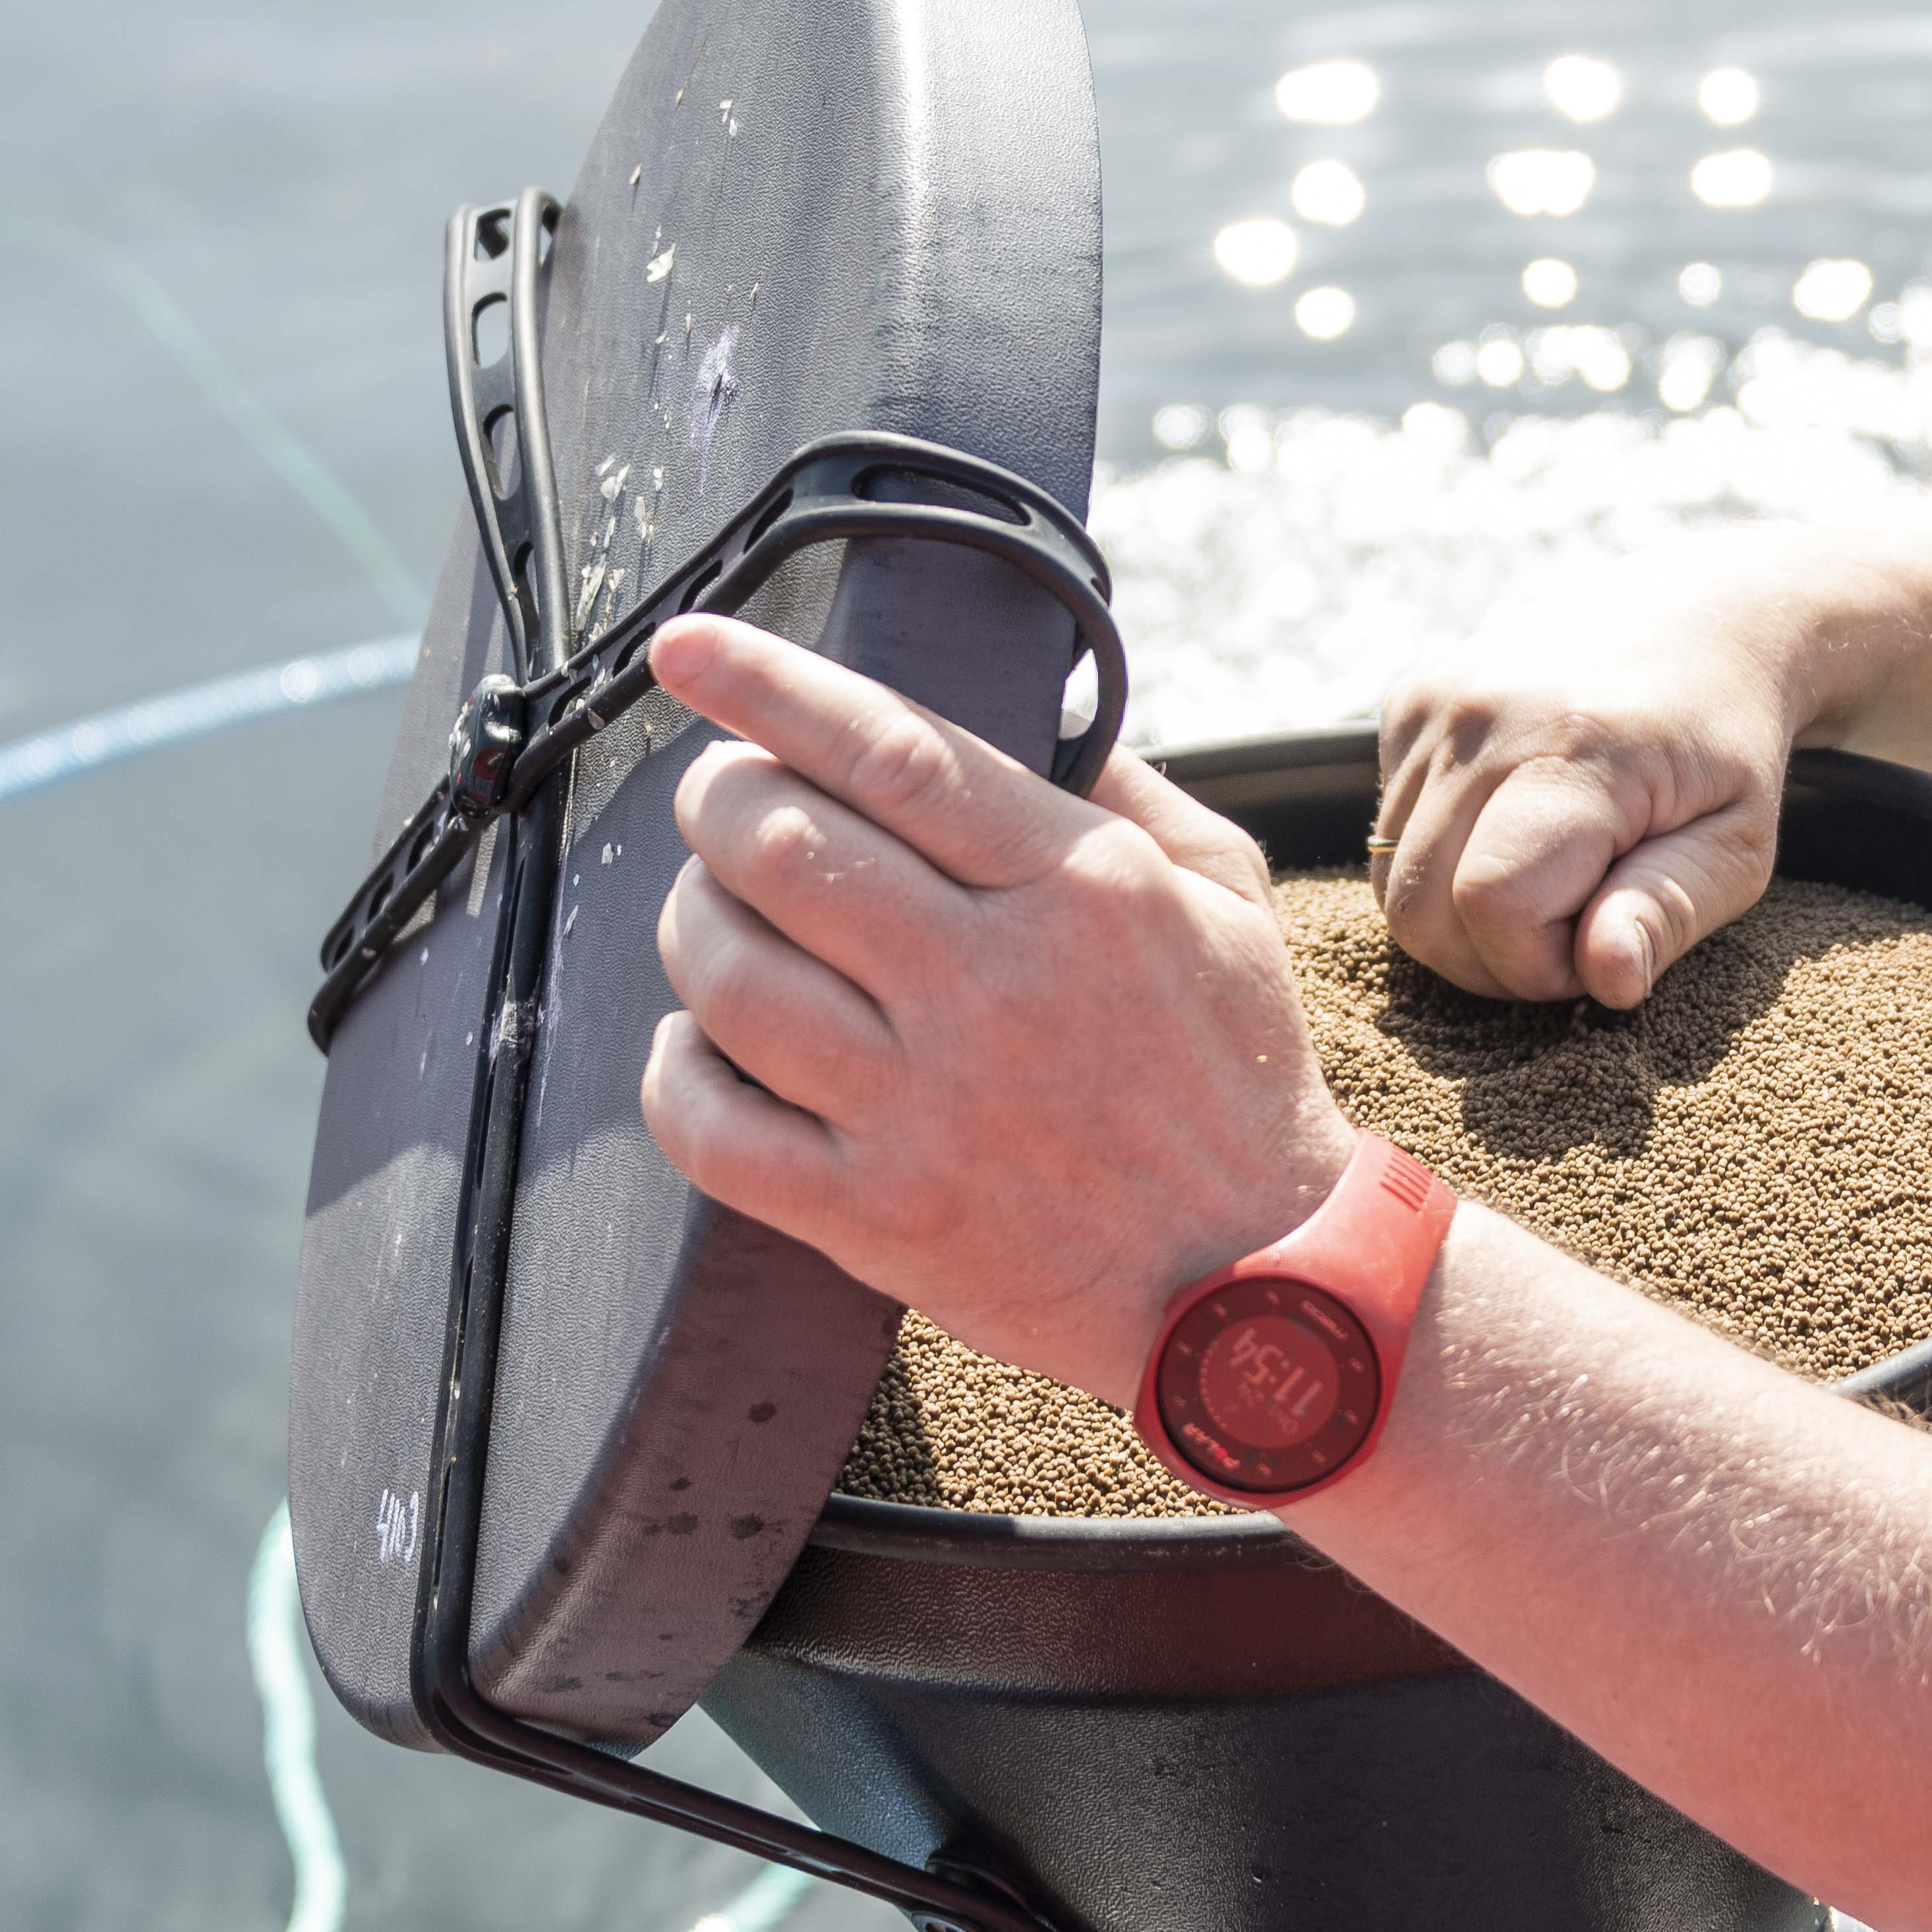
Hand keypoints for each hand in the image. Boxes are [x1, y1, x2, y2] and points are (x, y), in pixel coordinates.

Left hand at [636, 612, 1363, 1401]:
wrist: (1254, 1283)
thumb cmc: (1238, 1078)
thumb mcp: (1227, 898)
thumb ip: (1123, 793)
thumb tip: (1024, 709)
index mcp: (1082, 889)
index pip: (891, 751)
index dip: (769, 687)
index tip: (688, 648)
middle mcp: (994, 987)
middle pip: (782, 845)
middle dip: (717, 799)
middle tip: (723, 800)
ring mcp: (926, 1109)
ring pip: (729, 973)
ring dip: (691, 921)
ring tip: (719, 913)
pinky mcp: (877, 1215)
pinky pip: (710, 1123)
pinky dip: (677, 1067)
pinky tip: (705, 1044)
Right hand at [1373, 549, 1812, 1007]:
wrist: (1700, 622)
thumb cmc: (1728, 748)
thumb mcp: (1737, 843)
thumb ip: (1668, 913)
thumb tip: (1608, 981)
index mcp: (1579, 747)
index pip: (1495, 905)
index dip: (1540, 964)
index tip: (1603, 943)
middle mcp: (1485, 713)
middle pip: (1420, 912)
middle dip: (1492, 960)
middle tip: (1575, 929)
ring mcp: (1435, 701)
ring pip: (1390, 881)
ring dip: (1463, 915)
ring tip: (1551, 878)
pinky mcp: (1407, 702)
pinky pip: (1389, 832)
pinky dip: (1442, 859)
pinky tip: (1516, 824)